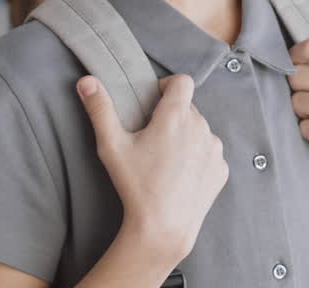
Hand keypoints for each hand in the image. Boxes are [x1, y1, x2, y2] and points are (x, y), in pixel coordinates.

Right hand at [77, 75, 227, 263]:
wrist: (163, 227)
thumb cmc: (135, 185)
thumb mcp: (111, 146)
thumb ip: (100, 109)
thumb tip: (87, 81)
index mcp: (176, 116)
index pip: (181, 81)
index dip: (168, 86)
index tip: (154, 100)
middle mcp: (201, 127)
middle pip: (188, 108)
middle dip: (172, 116)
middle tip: (152, 138)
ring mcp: (214, 148)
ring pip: (200, 130)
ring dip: (186, 136)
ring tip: (165, 160)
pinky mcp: (222, 169)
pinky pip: (210, 154)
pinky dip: (198, 158)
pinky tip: (179, 176)